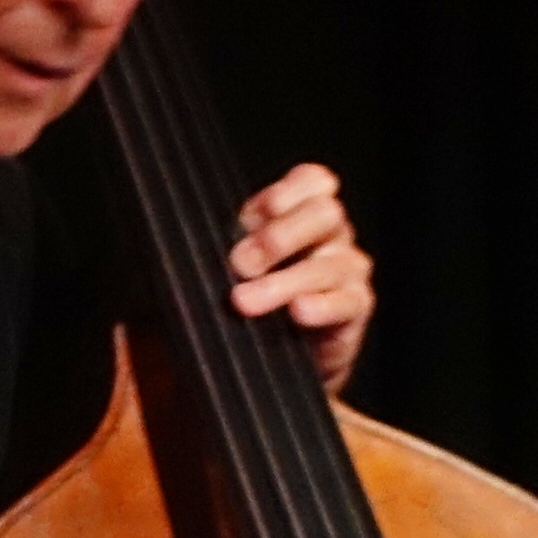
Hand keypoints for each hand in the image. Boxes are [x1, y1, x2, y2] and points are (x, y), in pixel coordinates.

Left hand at [226, 159, 373, 393]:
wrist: (271, 356)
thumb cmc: (247, 296)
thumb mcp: (229, 264)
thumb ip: (219, 246)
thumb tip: (181, 241)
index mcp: (299, 213)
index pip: (313, 181)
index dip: (286, 192)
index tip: (251, 215)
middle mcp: (329, 235)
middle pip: (325, 214)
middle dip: (279, 237)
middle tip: (239, 264)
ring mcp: (347, 269)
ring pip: (331, 262)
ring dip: (284, 281)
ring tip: (245, 301)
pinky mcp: (355, 307)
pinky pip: (348, 301)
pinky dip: (322, 306)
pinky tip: (298, 311)